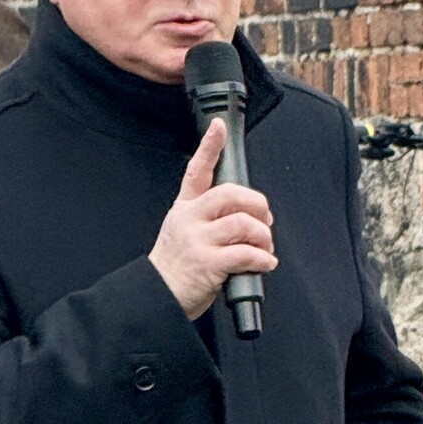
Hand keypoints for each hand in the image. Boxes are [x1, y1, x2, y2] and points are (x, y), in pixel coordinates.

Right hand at [147, 118, 277, 319]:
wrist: (157, 296)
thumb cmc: (178, 268)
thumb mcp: (184, 232)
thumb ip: (208, 218)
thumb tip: (247, 215)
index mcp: (185, 208)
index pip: (196, 171)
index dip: (208, 147)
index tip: (218, 127)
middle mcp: (190, 219)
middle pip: (230, 194)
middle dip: (257, 205)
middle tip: (265, 219)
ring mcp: (197, 240)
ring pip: (242, 224)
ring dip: (263, 236)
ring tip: (265, 248)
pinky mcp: (207, 263)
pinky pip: (245, 254)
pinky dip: (263, 259)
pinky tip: (265, 263)